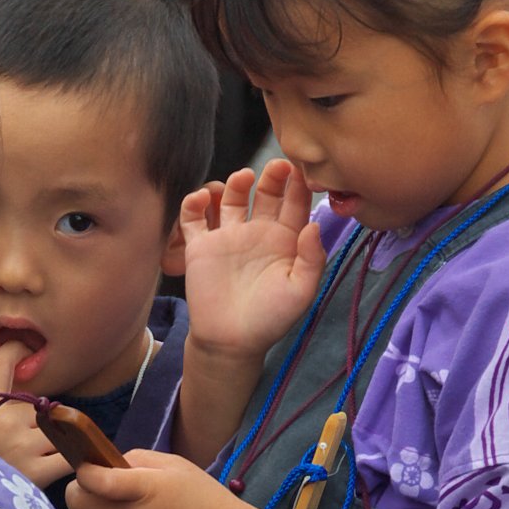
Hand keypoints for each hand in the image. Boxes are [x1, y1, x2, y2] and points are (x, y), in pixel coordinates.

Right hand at [0, 340, 70, 488]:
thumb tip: (23, 403)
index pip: (0, 364)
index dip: (15, 350)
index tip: (25, 347)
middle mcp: (5, 420)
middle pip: (45, 408)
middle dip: (48, 423)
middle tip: (38, 445)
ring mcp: (22, 445)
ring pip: (62, 431)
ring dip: (64, 444)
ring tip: (53, 461)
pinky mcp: (35, 472)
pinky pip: (70, 458)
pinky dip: (75, 463)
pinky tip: (68, 472)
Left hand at [66, 449, 275, 508]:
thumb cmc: (204, 497)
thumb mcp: (174, 465)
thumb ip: (137, 460)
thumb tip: (107, 465)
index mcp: (145, 490)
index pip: (94, 481)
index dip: (83, 471)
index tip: (88, 466)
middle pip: (78, 507)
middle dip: (78, 493)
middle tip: (92, 486)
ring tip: (127, 507)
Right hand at [178, 156, 324, 360]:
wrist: (231, 342)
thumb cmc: (270, 320)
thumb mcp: (301, 292)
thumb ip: (312, 259)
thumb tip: (314, 224)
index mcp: (285, 241)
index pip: (295, 204)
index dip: (299, 184)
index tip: (302, 167)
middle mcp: (258, 233)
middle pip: (266, 193)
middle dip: (272, 175)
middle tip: (277, 166)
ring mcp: (228, 236)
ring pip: (231, 197)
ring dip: (236, 182)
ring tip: (243, 178)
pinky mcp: (200, 245)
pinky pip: (194, 217)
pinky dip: (194, 203)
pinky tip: (202, 199)